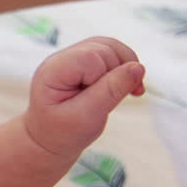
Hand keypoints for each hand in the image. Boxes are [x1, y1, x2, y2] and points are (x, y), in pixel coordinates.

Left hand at [24, 37, 144, 156]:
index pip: (91, 56)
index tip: (104, 98)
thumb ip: (111, 91)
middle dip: (119, 71)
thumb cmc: (61, 131)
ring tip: (122, 92)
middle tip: (113, 99)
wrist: (48, 138)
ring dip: (124, 69)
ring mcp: (72, 58)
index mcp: (54, 71)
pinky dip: (122, 68)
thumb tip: (138, 67)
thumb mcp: (87, 117)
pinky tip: (122, 86)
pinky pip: (110, 54)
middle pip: (105, 48)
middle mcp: (61, 59)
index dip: (108, 74)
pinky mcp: (83, 62)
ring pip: (111, 47)